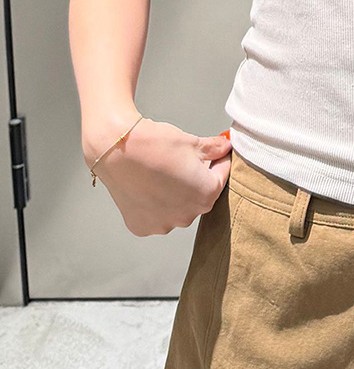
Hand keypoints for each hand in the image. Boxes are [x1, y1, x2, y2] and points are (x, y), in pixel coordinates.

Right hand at [87, 117, 232, 236]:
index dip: (219, 163)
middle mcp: (187, 216)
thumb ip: (213, 149)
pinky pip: (156, 217)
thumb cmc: (152, 144)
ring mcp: (164, 224)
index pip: (221, 178)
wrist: (114, 149)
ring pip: (178, 209)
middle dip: (196, 181)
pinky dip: (155, 205)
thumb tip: (224, 147)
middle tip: (183, 163)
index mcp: (206, 195)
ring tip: (162, 175)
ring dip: (176, 196)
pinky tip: (147, 188)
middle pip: (199, 197)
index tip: (216, 155)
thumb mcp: (191, 142)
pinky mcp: (143, 227)